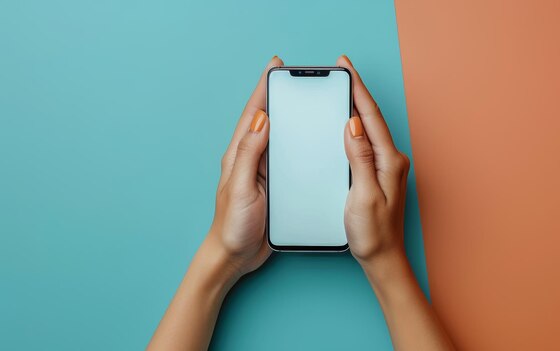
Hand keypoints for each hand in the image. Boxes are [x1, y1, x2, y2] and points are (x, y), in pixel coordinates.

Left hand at [207, 56, 283, 278]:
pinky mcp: (274, 184)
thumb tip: (260, 118)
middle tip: (293, 77)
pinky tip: (308, 141)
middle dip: (278, 96)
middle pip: (267, 120)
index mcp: (240, 155)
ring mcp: (262, 171)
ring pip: (279, 137)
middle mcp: (251, 159)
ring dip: (289, 118)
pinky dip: (296, 144)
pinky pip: (287, 157)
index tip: (274, 67)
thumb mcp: (240, 187)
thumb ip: (249, 153)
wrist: (236, 255)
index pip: (253, 114)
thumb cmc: (233, 225)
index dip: (263, 89)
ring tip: (304, 101)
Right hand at [339, 55, 410, 264]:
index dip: (358, 90)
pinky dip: (357, 126)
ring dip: (358, 106)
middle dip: (357, 91)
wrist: (383, 258)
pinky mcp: (379, 174)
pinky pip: (367, 142)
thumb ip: (359, 159)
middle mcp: (392, 160)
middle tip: (344, 69)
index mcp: (389, 161)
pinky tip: (348, 123)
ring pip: (370, 128)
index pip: (371, 118)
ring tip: (345, 87)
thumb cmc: (373, 234)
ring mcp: (387, 167)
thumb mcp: (362, 196)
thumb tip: (354, 125)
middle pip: (372, 118)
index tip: (346, 68)